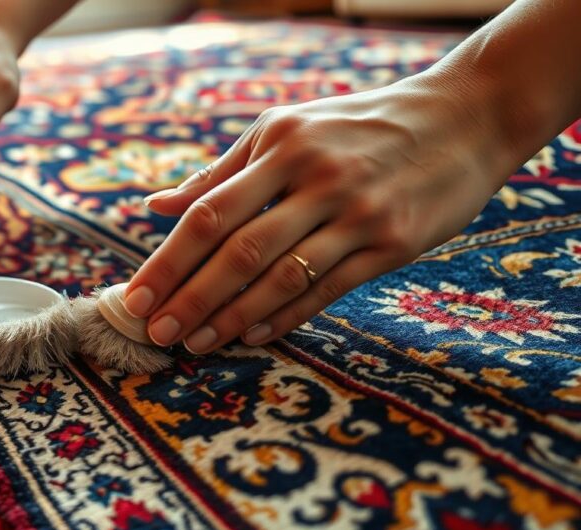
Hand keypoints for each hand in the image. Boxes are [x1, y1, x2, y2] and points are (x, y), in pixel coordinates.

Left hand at [124, 75, 515, 353]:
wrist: (461, 119)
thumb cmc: (355, 127)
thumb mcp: (284, 131)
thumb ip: (220, 174)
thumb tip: (155, 207)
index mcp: (280, 145)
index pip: (209, 212)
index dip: (169, 260)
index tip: (135, 298)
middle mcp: (316, 177)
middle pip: (239, 251)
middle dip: (191, 297)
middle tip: (155, 333)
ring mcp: (358, 213)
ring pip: (281, 277)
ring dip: (231, 316)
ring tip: (195, 343)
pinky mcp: (392, 243)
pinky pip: (328, 288)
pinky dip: (286, 316)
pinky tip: (251, 336)